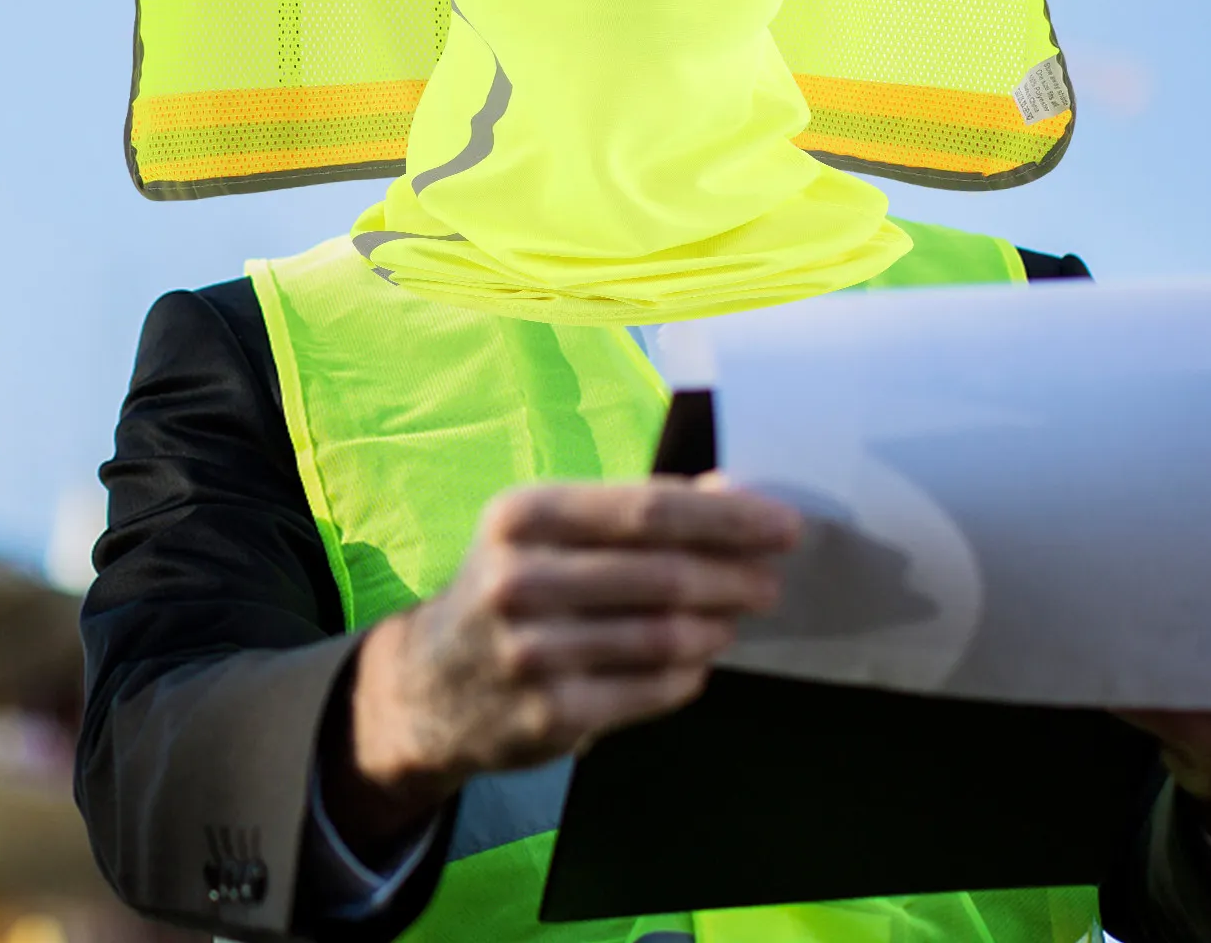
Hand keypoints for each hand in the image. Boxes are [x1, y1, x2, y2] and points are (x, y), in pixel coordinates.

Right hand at [323, 476, 798, 854]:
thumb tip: (731, 494)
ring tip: (735, 618)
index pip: (647, 508)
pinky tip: (696, 662)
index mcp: (523, 515)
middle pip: (662, 573)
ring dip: (716, 626)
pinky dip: (686, 675)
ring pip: (662, 636)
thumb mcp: (546, 530)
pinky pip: (649, 691)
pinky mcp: (548, 716)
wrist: (428, 685)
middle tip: (772, 579)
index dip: (726, 517)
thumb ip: (632, 511)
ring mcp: (532, 652)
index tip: (783, 524)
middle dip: (734, 574)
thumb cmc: (510, 586)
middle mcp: (520, 579)